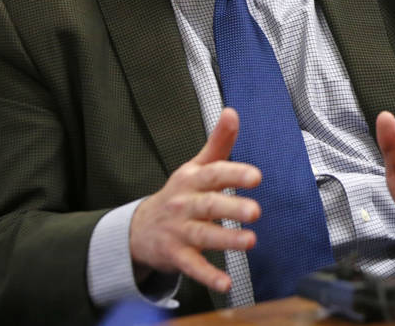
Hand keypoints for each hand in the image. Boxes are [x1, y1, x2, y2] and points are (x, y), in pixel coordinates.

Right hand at [130, 107, 260, 292]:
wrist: (139, 229)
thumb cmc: (178, 195)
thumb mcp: (195, 167)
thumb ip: (218, 143)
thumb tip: (232, 112)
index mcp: (192, 180)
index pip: (213, 174)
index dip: (234, 173)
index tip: (256, 175)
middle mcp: (184, 204)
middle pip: (209, 205)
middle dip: (232, 208)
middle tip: (255, 211)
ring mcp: (179, 231)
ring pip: (203, 235)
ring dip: (226, 239)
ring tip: (250, 241)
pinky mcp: (176, 255)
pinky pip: (193, 266)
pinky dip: (208, 275)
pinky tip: (226, 283)